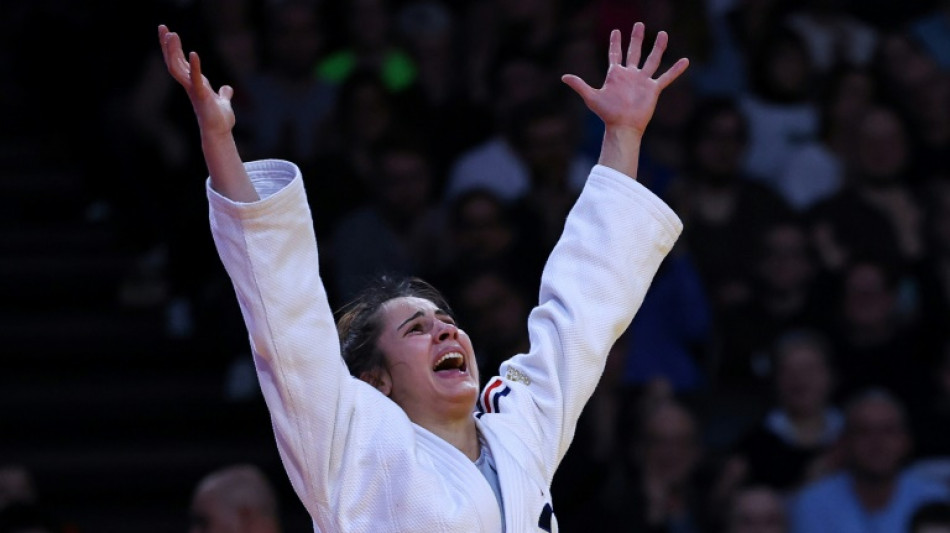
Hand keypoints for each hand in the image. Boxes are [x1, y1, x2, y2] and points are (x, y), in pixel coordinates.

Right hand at [158, 24, 234, 137]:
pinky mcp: (202, 96)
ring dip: (174, 51)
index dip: (173, 48)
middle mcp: (190, 85)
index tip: (169, 33)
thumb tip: (227, 89)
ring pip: (177, 68)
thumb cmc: (219, 119)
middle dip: (167, 44)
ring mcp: (194, 90)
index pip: (180, 62)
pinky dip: (195, 67)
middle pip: (174, 61)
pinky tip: (193, 53)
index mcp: (194, 83)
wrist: (220, 133)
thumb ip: (223, 94)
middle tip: (162, 26)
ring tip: (172, 35)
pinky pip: (196, 79)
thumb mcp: (222, 102)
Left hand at [562, 23, 688, 135]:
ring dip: (658, 47)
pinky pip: (666, 77)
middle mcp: (630, 75)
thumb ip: (579, 85)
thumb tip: (563, 77)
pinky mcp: (653, 89)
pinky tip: (685, 61)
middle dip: (636, 38)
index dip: (615, 42)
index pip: (615, 54)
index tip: (616, 31)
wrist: (623, 126)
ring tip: (663, 33)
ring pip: (652, 60)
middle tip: (638, 24)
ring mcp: (642, 81)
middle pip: (634, 52)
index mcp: (616, 74)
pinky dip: (675, 70)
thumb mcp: (591, 97)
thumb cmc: (607, 113)